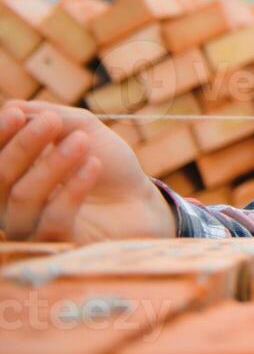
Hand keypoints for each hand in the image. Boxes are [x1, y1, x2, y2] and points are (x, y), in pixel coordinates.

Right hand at [0, 100, 175, 242]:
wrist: (139, 199)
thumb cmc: (106, 163)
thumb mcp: (82, 130)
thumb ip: (49, 118)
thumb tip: (12, 107)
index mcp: (11, 175)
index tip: (15, 113)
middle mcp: (9, 204)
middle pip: (0, 177)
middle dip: (23, 146)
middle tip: (52, 122)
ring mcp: (29, 228)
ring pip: (24, 198)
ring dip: (52, 165)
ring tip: (82, 141)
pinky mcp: (56, 246)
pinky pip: (53, 220)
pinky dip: (72, 189)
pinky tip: (93, 165)